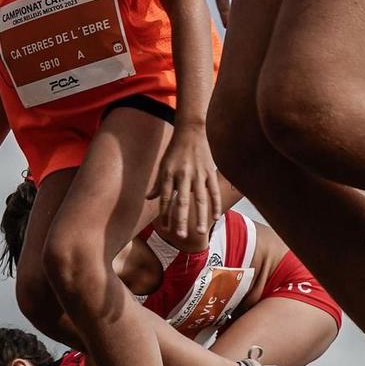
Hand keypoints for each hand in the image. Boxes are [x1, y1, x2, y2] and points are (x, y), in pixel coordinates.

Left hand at [150, 124, 220, 248]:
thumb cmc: (175, 149)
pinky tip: (215, 217)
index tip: (165, 229)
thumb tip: (149, 198)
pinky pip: (213, 190)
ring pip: (200, 199)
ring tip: (199, 231)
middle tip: (181, 235)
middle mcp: (183, 175)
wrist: (191, 130)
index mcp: (169, 174)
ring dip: (200, 216)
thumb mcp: (163, 165)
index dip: (165, 214)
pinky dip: (215, 204)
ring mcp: (198, 174)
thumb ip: (158, 184)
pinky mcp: (209, 171)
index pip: (166, 199)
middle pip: (182, 201)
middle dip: (181, 219)